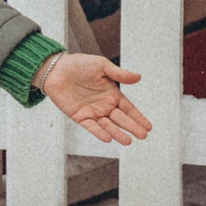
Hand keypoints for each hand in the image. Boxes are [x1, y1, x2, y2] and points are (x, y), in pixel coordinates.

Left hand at [38, 54, 152, 144]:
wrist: (56, 69)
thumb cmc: (79, 64)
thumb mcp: (102, 66)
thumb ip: (120, 74)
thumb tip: (138, 77)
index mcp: (112, 94)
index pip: (129, 108)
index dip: (138, 117)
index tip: (148, 126)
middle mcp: (104, 105)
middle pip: (121, 119)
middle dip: (132, 127)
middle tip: (143, 135)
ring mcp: (93, 112)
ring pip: (108, 126)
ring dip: (118, 133)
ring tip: (128, 141)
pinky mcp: (80, 116)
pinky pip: (91, 127)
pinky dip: (99, 132)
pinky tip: (108, 138)